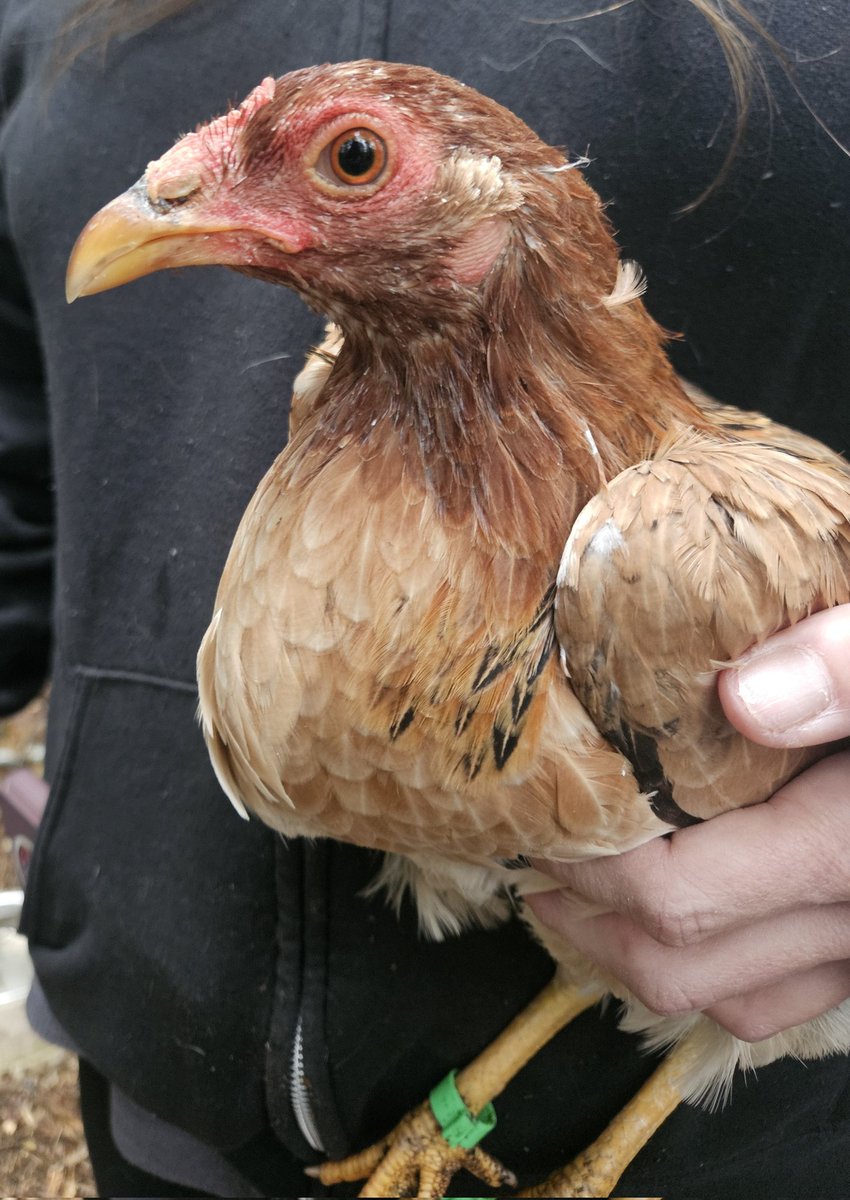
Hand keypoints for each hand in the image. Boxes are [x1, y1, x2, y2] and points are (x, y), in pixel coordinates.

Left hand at [527, 606, 849, 1040]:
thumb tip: (745, 696)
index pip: (680, 899)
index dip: (589, 873)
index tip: (541, 822)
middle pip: (685, 966)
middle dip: (587, 923)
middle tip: (535, 861)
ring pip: (731, 1000)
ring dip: (635, 959)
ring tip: (578, 897)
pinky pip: (785, 995)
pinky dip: (713, 971)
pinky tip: (680, 919)